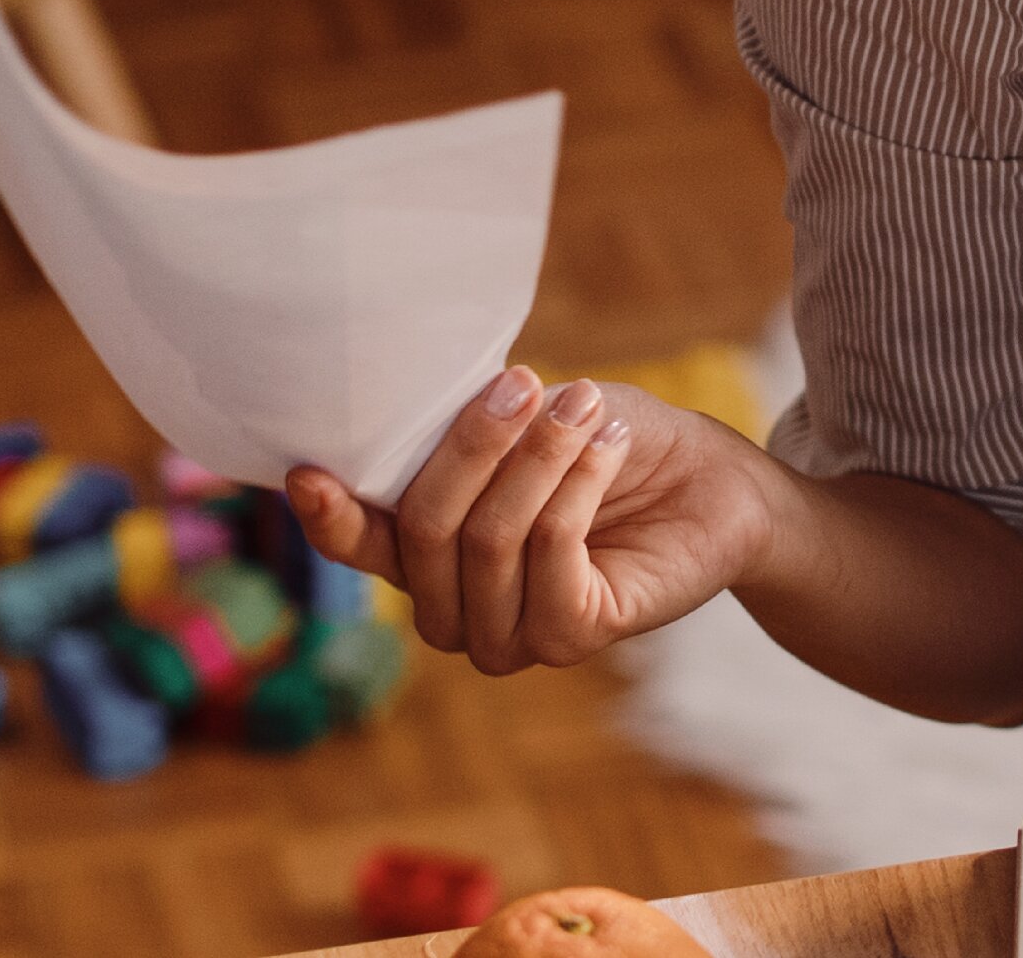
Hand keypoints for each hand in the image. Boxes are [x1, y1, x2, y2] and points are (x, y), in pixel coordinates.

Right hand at [288, 367, 783, 676]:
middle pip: (425, 530)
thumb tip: (412, 400)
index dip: (330, 515)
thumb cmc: (609, 440)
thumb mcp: (530, 418)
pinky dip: (577, 490)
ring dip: (538, 461)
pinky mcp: (569, 638)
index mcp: (425, 555)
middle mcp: (452, 607)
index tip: (309, 470)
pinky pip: (550, 557)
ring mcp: (507, 635)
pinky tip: (610, 447)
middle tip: (526, 383)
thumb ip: (464, 426)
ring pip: (487, 541)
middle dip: (473, 447)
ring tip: (586, 406)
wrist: (713, 481)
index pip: (362, 546)